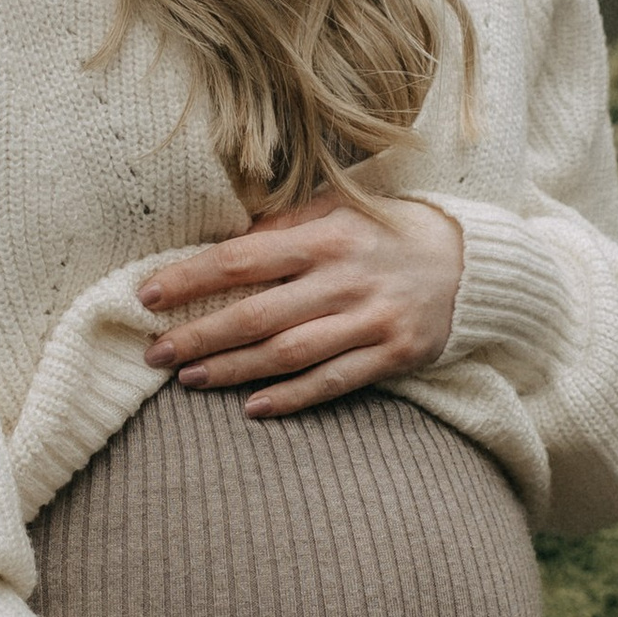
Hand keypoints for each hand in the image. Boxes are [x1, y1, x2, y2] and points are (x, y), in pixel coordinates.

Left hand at [139, 190, 463, 414]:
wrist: (469, 264)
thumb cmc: (388, 232)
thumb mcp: (340, 209)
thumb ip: (284, 222)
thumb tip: (225, 237)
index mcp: (325, 237)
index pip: (241, 260)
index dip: (190, 279)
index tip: (148, 296)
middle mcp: (345, 280)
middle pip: (257, 314)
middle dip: (199, 335)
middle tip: (155, 351)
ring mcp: (370, 321)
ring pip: (288, 354)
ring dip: (233, 370)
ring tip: (189, 379)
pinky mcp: (393, 355)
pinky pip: (332, 382)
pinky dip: (291, 398)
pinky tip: (252, 407)